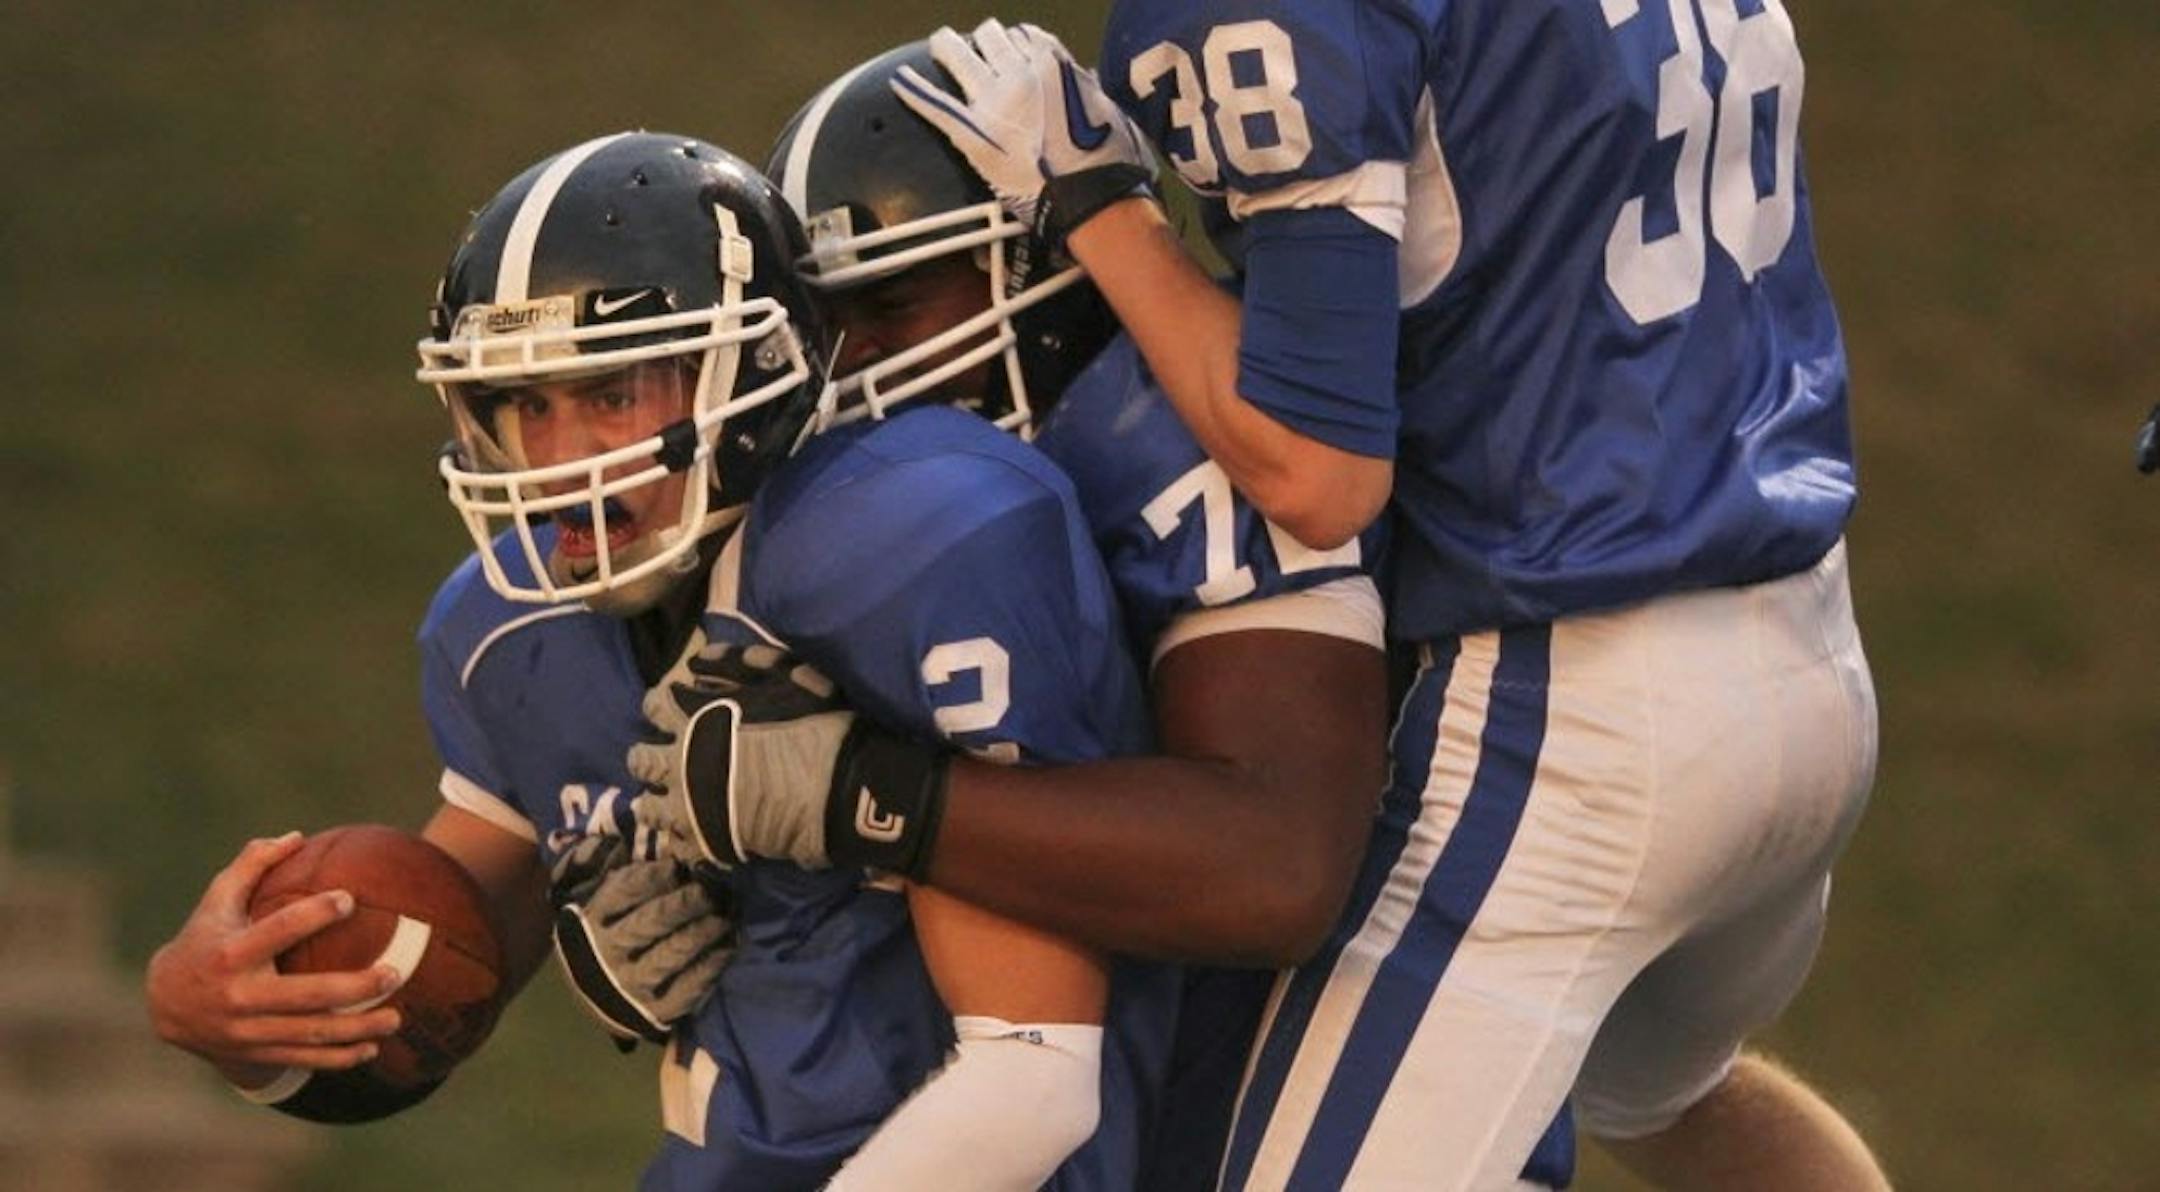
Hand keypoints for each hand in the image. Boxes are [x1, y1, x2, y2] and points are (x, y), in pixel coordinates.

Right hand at [145, 833, 403, 1086]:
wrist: (165, 1007)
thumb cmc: (203, 940)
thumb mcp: (216, 901)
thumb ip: (251, 865)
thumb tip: (296, 836)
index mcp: (231, 954)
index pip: (277, 931)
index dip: (312, 915)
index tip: (350, 899)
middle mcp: (240, 996)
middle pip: (306, 995)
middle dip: (354, 987)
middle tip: (395, 972)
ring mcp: (249, 1030)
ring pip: (311, 1034)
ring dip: (358, 1029)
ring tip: (397, 1017)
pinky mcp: (257, 1053)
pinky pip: (304, 1059)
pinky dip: (339, 1059)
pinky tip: (372, 1050)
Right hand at [548, 833, 733, 1046]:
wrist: (597, 996)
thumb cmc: (608, 931)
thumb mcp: (599, 898)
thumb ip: (618, 869)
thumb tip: (641, 826)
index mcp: (592, 919)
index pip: (627, 890)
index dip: (658, 875)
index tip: (680, 867)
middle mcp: (608, 952)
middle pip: (656, 920)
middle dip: (690, 901)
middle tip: (714, 890)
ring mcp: (632, 984)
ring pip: (676, 951)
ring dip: (707, 929)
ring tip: (728, 914)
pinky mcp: (658, 1010)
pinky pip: (691, 986)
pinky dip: (714, 964)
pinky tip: (730, 945)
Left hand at [626, 637, 851, 868]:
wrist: (836, 789)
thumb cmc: (811, 724)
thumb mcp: (782, 675)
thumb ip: (736, 664)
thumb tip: (697, 660)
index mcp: (692, 721)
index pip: (652, 707)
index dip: (660, 705)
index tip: (672, 708)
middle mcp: (679, 764)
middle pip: (640, 761)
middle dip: (645, 756)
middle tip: (664, 758)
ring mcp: (690, 809)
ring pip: (647, 809)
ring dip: (652, 802)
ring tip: (667, 802)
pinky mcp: (708, 844)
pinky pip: (676, 847)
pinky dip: (678, 841)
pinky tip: (689, 836)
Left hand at [893, 18, 1156, 245]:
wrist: (1089, 198)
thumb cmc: (1108, 158)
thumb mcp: (1107, 108)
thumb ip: (1085, 88)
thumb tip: (1080, 77)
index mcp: (1053, 63)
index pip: (1024, 36)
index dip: (1016, 43)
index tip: (1013, 52)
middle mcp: (1018, 73)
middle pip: (989, 38)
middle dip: (982, 40)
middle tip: (975, 47)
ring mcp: (991, 101)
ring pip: (958, 55)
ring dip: (947, 46)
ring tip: (941, 45)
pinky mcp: (972, 133)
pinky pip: (936, 105)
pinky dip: (914, 91)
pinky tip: (899, 79)